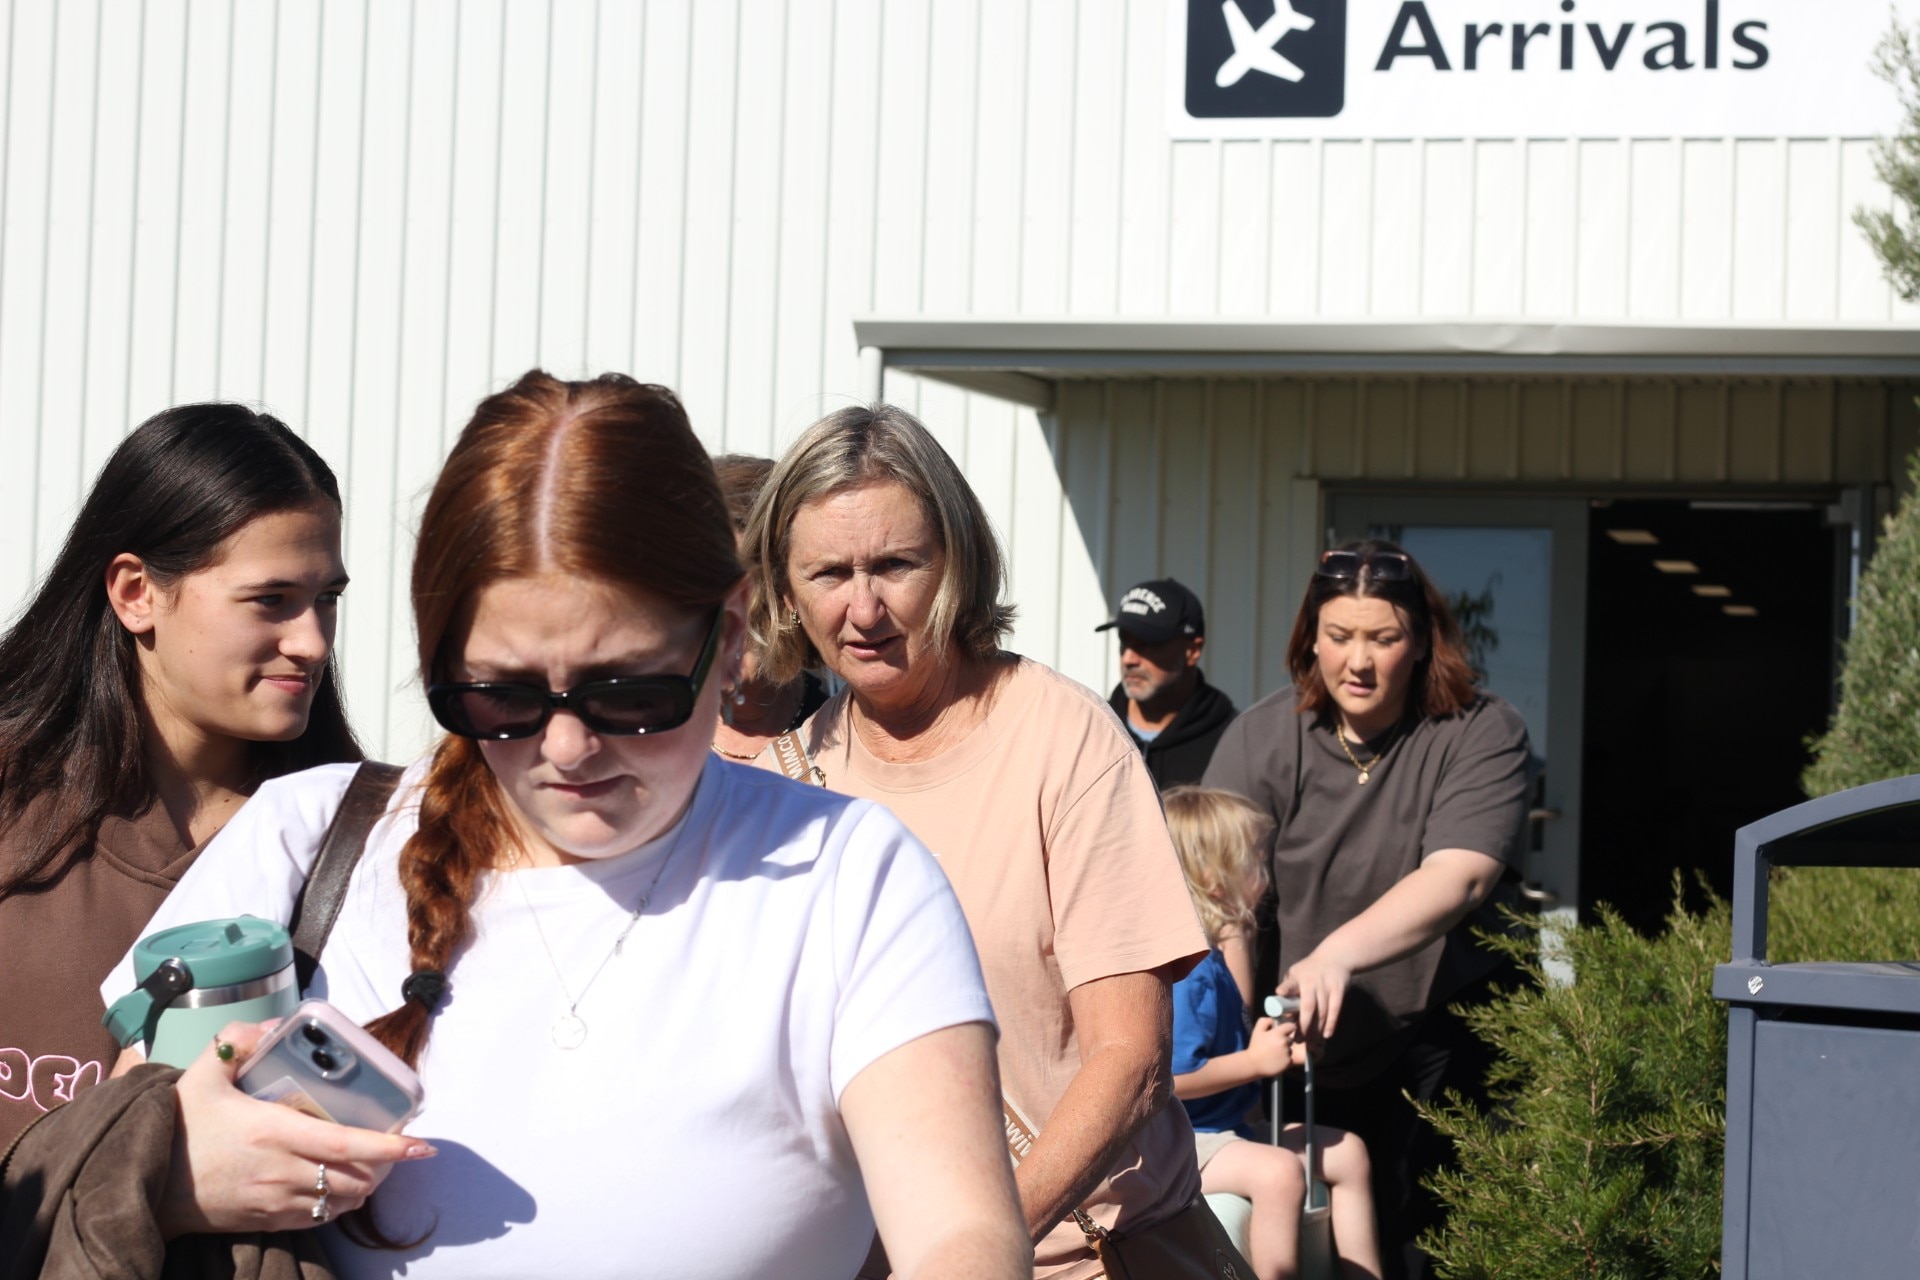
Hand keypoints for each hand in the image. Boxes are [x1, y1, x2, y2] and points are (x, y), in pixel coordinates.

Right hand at [158, 1020, 434, 1238]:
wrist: (144, 1185)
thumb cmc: (177, 1128)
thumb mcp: (201, 1074)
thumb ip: (236, 1040)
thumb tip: (271, 1024)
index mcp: (276, 1133)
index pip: (348, 1145)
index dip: (391, 1147)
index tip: (422, 1143)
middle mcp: (283, 1172)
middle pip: (356, 1178)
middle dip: (385, 1165)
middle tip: (395, 1145)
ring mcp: (277, 1202)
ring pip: (342, 1202)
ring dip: (365, 1185)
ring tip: (372, 1163)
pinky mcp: (267, 1221)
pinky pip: (318, 1219)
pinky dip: (338, 1203)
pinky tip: (338, 1184)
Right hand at [1245, 1016, 1297, 1077]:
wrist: (1253, 1064)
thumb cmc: (1255, 1047)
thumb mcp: (1257, 1031)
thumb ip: (1265, 1021)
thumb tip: (1273, 1019)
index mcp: (1278, 1033)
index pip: (1291, 1026)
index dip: (1288, 1028)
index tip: (1283, 1032)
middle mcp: (1285, 1042)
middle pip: (1291, 1039)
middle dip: (1285, 1041)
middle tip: (1275, 1045)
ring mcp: (1287, 1053)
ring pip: (1290, 1050)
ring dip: (1285, 1051)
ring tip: (1275, 1054)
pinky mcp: (1288, 1063)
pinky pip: (1290, 1059)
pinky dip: (1285, 1060)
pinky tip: (1276, 1060)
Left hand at [1278, 949, 1353, 1045]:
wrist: (1335, 957)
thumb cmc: (1310, 970)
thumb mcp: (1296, 972)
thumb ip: (1288, 988)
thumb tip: (1281, 1009)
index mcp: (1298, 977)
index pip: (1290, 983)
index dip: (1286, 989)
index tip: (1280, 993)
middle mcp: (1312, 982)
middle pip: (1308, 1006)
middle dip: (1303, 1025)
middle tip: (1298, 1040)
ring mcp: (1326, 986)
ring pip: (1322, 1012)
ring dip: (1316, 1029)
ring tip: (1310, 1042)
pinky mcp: (1339, 990)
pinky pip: (1335, 1010)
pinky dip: (1331, 1024)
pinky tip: (1326, 1035)